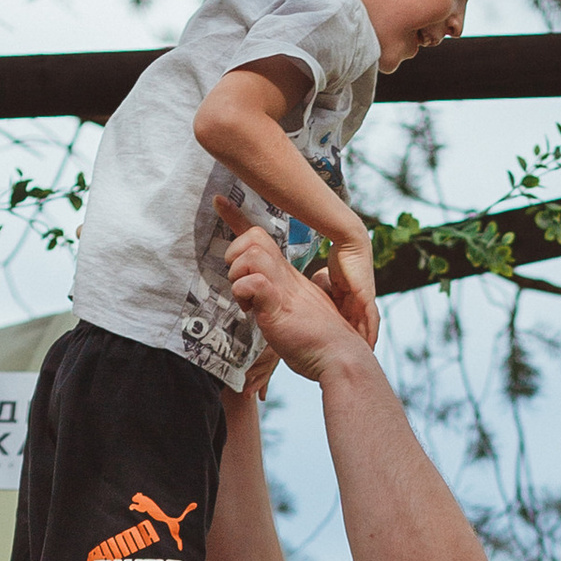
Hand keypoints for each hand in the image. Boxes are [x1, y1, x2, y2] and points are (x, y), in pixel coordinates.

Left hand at [223, 220, 367, 381]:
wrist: (340, 358)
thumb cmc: (318, 342)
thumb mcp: (295, 314)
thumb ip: (279, 302)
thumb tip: (264, 300)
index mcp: (288, 277)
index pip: (261, 239)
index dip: (237, 218)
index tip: (220, 202)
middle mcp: (286, 276)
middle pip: (256, 236)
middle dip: (235, 252)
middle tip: (238, 280)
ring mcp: (284, 289)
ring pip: (252, 254)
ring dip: (238, 274)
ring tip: (244, 299)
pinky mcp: (279, 307)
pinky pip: (254, 283)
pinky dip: (242, 292)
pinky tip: (250, 308)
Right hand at [314, 222, 379, 348]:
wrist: (349, 242)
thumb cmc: (338, 256)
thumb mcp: (324, 279)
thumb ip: (320, 289)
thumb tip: (309, 295)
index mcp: (350, 298)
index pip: (349, 322)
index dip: (345, 336)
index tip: (339, 350)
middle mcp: (360, 301)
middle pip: (359, 328)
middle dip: (356, 344)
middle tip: (352, 361)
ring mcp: (366, 299)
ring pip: (367, 327)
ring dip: (365, 342)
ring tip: (362, 357)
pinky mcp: (368, 296)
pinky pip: (372, 319)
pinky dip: (370, 333)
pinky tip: (369, 345)